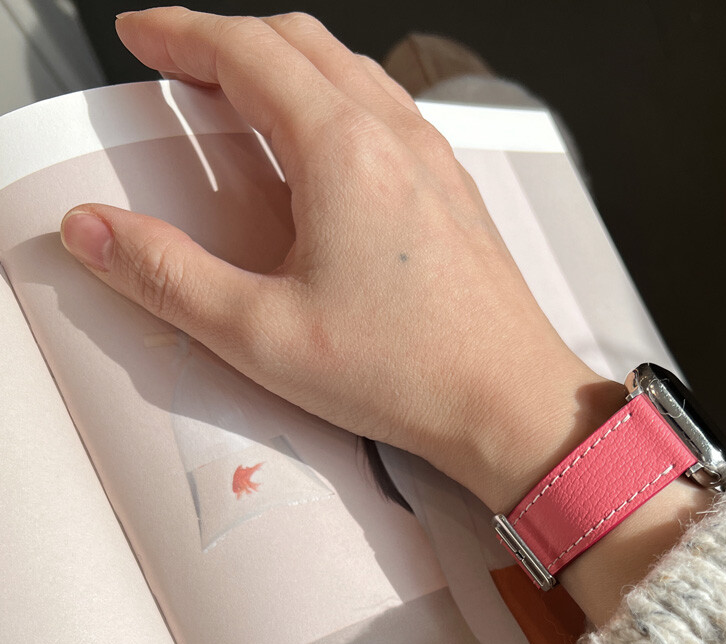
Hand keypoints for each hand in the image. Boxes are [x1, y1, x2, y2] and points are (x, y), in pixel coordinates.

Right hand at [61, 8, 709, 625]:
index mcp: (344, 152)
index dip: (181, 33)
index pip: (246, 52)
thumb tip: (93, 231)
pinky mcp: (456, 194)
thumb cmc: (410, 374)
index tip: (142, 35)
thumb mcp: (263, 335)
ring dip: (289, 64)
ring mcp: (437, 162)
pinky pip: (391, 113)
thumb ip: (167, 276)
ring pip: (353, 72)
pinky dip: (339, 101)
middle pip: (302, 43)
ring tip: (244, 96)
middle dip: (230, 39)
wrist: (512, 405)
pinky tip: (327, 149)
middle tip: (180, 61)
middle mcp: (396, 139)